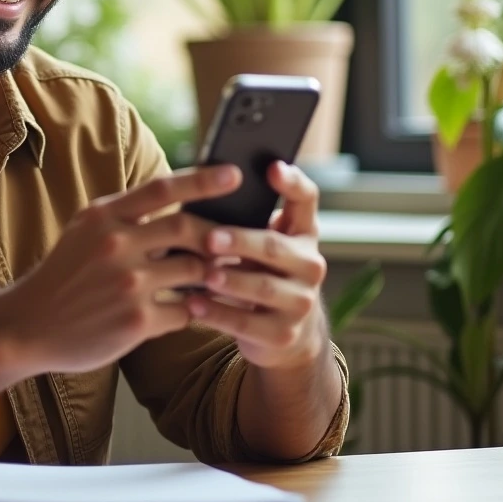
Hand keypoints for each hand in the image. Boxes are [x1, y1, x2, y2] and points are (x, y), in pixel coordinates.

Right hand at [0, 164, 242, 374]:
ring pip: (194, 270)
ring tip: (216, 277)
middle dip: (218, 234)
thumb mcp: (86, 231)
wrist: (28, 326)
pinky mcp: (137, 321)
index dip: (202, 180)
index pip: (162, 188)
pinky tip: (190, 310)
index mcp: (104, 216)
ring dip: (211, 275)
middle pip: (187, 228)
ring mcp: (128, 284)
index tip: (234, 175)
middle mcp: (116, 244)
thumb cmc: (65, 274)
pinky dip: (193, 310)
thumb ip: (127, 215)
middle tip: (237, 240)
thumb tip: (180, 203)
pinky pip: (185, 311)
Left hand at [183, 161, 328, 369]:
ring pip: (263, 287)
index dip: (292, 182)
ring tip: (203, 275)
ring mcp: (300, 302)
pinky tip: (193, 305)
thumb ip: (243, 220)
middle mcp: (309, 265)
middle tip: (210, 238)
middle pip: (275, 246)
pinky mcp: (283, 334)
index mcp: (303, 233)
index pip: (306, 199)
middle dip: (241, 241)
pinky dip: (217, 313)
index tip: (272, 167)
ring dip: (231, 280)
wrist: (284, 334)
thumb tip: (196, 188)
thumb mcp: (261, 245)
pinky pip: (247, 322)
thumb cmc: (260, 272)